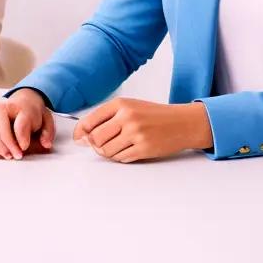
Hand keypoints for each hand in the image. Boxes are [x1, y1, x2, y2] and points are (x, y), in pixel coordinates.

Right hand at [0, 88, 54, 159]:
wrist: (21, 106)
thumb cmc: (31, 115)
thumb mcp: (45, 120)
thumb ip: (47, 132)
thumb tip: (44, 144)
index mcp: (18, 105)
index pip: (19, 123)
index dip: (22, 137)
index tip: (24, 147)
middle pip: (0, 130)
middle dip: (9, 146)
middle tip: (18, 156)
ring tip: (10, 156)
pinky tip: (0, 154)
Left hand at [74, 97, 212, 162]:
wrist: (182, 122)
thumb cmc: (155, 115)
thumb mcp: (130, 107)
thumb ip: (107, 118)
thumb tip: (83, 136)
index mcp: (121, 104)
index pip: (90, 120)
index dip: (81, 132)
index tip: (79, 138)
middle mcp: (127, 117)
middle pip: (95, 138)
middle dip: (95, 145)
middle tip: (102, 144)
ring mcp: (136, 133)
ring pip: (106, 151)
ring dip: (108, 152)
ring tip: (118, 146)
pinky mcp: (143, 148)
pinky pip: (121, 158)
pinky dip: (120, 157)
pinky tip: (129, 149)